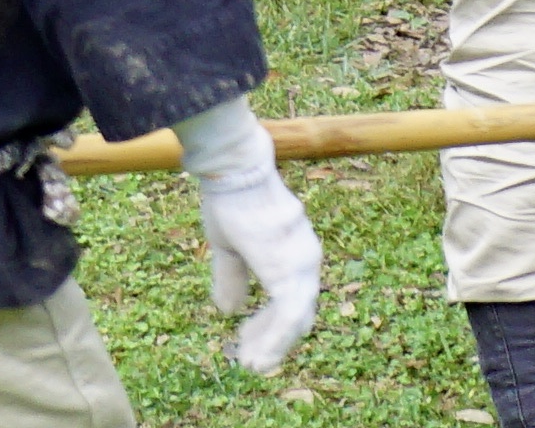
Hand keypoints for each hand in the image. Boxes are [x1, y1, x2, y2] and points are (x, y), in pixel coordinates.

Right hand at [175, 102, 324, 375]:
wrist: (235, 170)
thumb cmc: (231, 199)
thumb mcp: (229, 245)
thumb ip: (233, 278)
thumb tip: (228, 310)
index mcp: (294, 251)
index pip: (293, 300)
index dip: (273, 326)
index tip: (250, 342)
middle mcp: (306, 259)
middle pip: (299, 314)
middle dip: (273, 340)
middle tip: (250, 360)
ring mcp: (301, 265)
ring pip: (295, 320)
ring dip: (272, 345)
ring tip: (250, 363)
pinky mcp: (289, 271)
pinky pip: (288, 316)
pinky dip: (273, 339)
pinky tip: (256, 355)